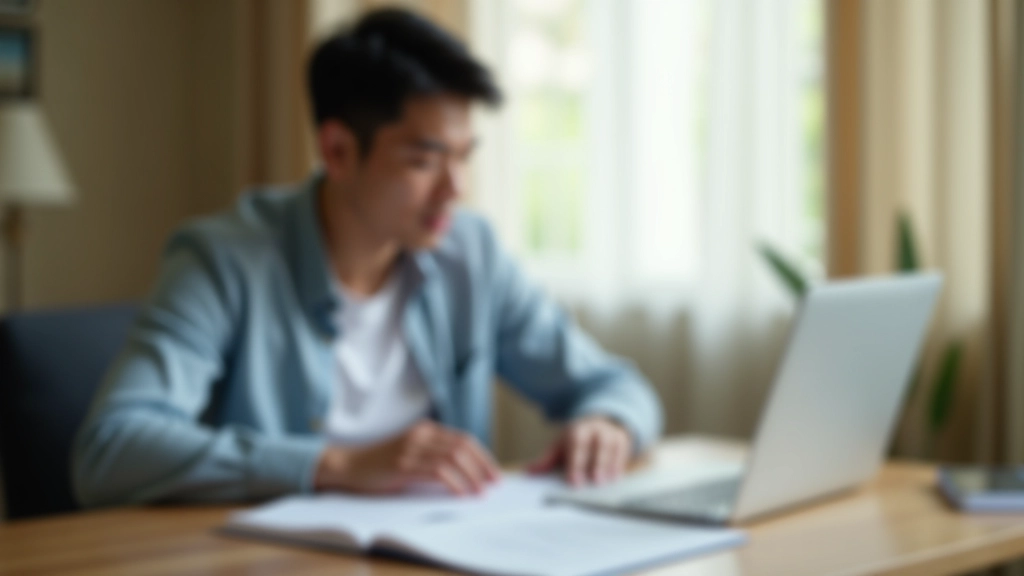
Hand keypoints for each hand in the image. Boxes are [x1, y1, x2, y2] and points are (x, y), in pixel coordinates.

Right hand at [313, 421, 499, 495]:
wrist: (349, 466)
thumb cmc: (382, 464)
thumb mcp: (412, 453)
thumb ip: (434, 456)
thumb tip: (467, 474)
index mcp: (426, 429)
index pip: (464, 439)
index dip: (483, 456)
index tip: (494, 473)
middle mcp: (421, 435)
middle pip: (463, 446)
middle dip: (483, 466)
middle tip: (493, 483)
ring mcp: (411, 448)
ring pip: (453, 457)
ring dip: (471, 476)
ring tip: (480, 492)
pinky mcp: (403, 465)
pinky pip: (437, 471)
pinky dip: (454, 482)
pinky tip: (460, 493)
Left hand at [527, 416, 632, 485]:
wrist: (598, 423)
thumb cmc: (576, 440)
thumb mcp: (561, 446)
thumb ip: (547, 460)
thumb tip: (529, 471)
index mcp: (578, 430)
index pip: (577, 444)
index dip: (576, 463)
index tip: (574, 481)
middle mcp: (596, 429)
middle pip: (598, 444)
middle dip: (597, 462)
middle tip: (594, 482)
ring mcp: (611, 433)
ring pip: (613, 446)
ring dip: (610, 464)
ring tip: (606, 482)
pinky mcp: (623, 439)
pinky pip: (624, 450)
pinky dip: (620, 464)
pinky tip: (615, 477)